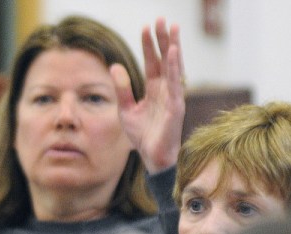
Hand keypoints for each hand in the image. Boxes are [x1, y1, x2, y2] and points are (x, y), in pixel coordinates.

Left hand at [111, 18, 185, 173]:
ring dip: (173, 47)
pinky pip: (176, 84)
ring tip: (172, 28)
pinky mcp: (176, 108)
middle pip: (165, 59)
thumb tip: (114, 66)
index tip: (146, 27)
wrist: (152, 158)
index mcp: (155, 90)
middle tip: (161, 19)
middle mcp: (166, 90)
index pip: (153, 62)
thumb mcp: (126, 110)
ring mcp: (173, 97)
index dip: (149, 45)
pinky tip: (174, 52)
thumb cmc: (143, 135)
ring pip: (174, 67)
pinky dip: (175, 68)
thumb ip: (122, 89)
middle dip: (163, 39)